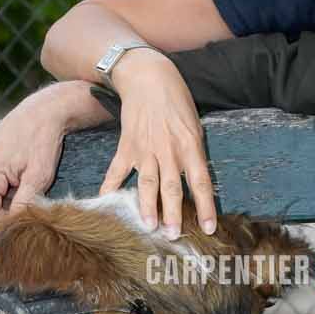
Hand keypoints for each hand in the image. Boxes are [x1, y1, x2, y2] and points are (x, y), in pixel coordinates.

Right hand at [0, 81, 108, 221]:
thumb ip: (24, 203)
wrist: (42, 112)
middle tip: (26, 208)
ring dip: (1, 205)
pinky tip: (17, 186)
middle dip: (1, 215)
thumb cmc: (43, 140)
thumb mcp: (39, 176)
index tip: (24, 219)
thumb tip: (15, 226)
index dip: (2, 223)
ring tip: (23, 194)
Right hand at [99, 53, 217, 235]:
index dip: (205, 207)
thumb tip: (196, 179)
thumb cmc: (176, 99)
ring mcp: (146, 149)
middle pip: (172, 188)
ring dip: (147, 207)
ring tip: (148, 227)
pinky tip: (106, 202)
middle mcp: (168, 150)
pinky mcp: (127, 145)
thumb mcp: (194, 125)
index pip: (201, 182)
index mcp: (190, 146)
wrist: (148, 77)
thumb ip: (194, 152)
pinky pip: (118, 170)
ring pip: (147, 184)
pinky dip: (110, 186)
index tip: (209, 228)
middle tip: (173, 236)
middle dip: (173, 214)